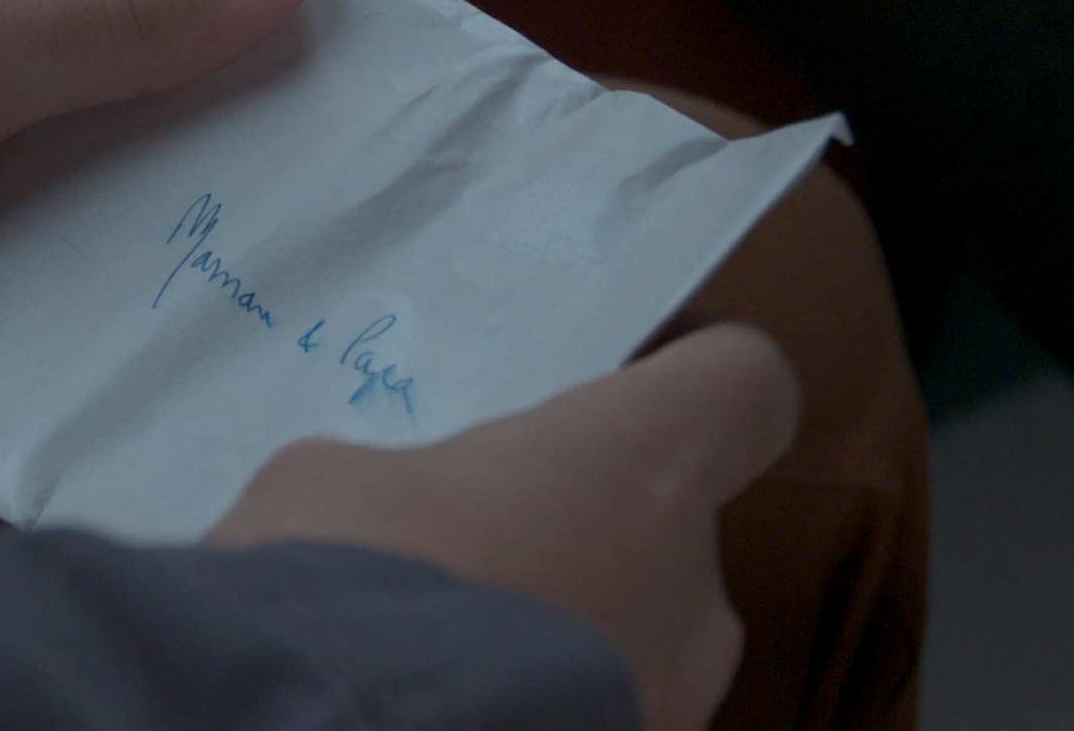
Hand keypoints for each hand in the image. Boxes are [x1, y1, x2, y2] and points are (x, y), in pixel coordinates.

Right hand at [206, 323, 800, 730]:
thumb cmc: (340, 590)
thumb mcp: (329, 483)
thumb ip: (405, 481)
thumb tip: (392, 521)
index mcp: (639, 468)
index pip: (744, 384)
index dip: (688, 377)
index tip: (621, 387)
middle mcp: (693, 591)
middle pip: (671, 527)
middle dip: (582, 532)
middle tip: (470, 548)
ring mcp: (679, 707)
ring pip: (640, 640)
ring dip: (563, 634)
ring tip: (446, 649)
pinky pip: (607, 715)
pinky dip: (544, 711)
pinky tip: (450, 709)